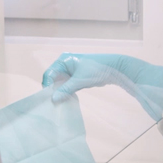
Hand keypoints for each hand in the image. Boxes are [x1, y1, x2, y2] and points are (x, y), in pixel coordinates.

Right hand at [42, 53, 162, 119]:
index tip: (48, 97)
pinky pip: (67, 85)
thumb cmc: (95, 70)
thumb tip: (53, 99)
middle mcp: (65, 63)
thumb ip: (65, 90)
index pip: (50, 73)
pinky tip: (66, 99)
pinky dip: (66, 91)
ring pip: (61, 83)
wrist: (114, 69)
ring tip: (58, 102)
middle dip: (53, 89)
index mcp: (63, 60)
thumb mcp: (79, 80)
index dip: (48, 85)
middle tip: (52, 102)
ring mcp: (71, 70)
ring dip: (60, 91)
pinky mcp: (77, 77)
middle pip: (54, 78)